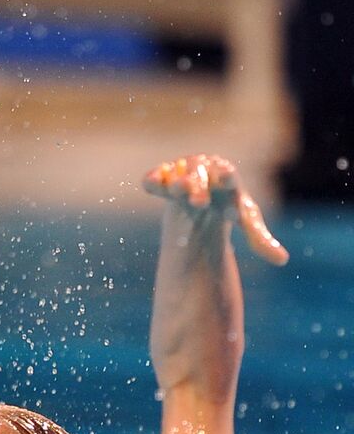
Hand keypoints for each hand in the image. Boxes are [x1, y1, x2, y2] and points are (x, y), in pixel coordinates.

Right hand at [143, 154, 288, 265]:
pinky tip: (150, 185)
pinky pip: (157, 177)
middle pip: (202, 178)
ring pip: (180, 175)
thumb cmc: (228, 203)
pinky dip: (154, 180)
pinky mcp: (164, 177)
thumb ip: (260, 239)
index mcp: (228, 179)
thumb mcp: (246, 221)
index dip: (227, 178)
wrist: (206, 187)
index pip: (228, 178)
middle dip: (200, 188)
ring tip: (177, 189)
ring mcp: (184, 172)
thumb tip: (283, 262)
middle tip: (200, 202)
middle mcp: (206, 171)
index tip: (227, 179)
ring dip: (179, 182)